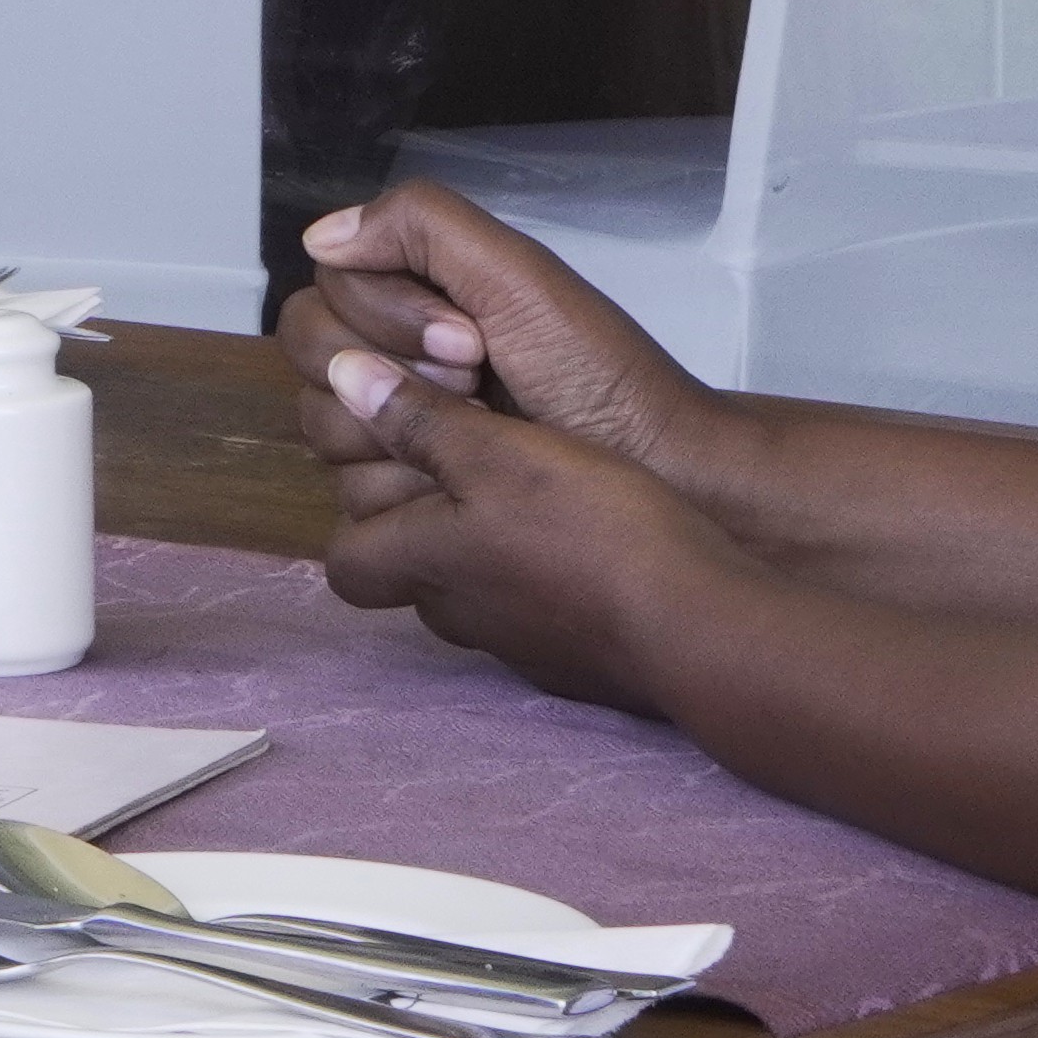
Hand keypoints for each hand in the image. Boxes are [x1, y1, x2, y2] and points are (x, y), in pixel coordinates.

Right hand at [275, 180, 735, 523]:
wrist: (658, 475)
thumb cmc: (598, 375)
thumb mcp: (518, 276)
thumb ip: (419, 225)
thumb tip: (317, 237)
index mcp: (410, 302)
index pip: (323, 293)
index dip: (385, 316)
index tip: (469, 336)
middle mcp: (388, 367)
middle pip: (312, 361)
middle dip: (399, 373)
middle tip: (480, 383)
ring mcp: (392, 442)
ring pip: (323, 431)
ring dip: (404, 435)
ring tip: (482, 441)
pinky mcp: (402, 511)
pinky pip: (350, 501)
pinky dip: (409, 491)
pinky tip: (462, 493)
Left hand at [310, 350, 748, 716]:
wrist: (695, 623)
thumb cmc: (590, 528)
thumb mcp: (499, 449)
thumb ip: (419, 418)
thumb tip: (341, 376)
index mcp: (425, 567)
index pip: (347, 565)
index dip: (357, 524)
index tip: (389, 474)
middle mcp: (460, 618)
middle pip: (413, 577)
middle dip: (427, 527)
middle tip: (467, 469)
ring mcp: (519, 647)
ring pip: (476, 594)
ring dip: (491, 550)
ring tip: (535, 495)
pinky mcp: (575, 661)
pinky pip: (540, 616)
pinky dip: (548, 580)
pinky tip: (589, 542)